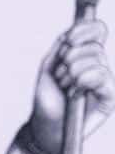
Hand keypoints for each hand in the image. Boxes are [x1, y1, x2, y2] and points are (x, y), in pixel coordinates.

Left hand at [27, 18, 112, 153]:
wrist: (46, 127)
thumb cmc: (48, 99)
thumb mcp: (49, 66)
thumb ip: (61, 44)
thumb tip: (75, 27)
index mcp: (86, 55)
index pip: (98, 29)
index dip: (84, 29)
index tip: (68, 39)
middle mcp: (100, 64)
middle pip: (93, 45)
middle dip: (69, 60)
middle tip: (61, 78)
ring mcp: (106, 80)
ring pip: (96, 58)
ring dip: (72, 74)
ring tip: (66, 89)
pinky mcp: (110, 95)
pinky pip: (103, 75)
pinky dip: (84, 80)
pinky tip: (76, 93)